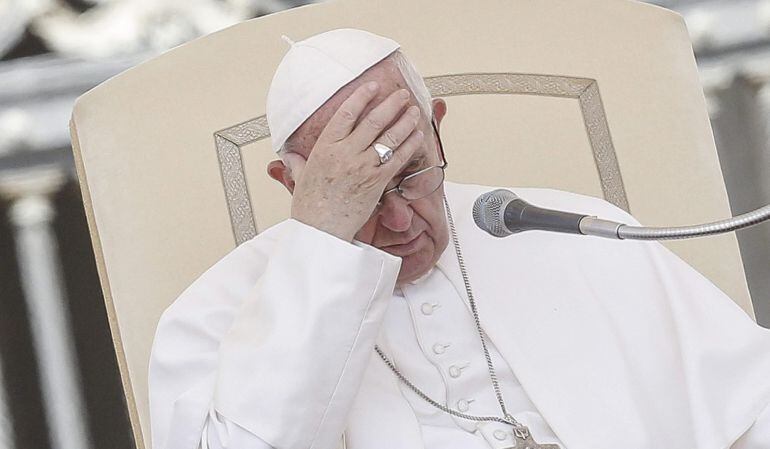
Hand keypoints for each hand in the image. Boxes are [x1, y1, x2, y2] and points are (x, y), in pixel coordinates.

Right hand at [287, 82, 424, 241]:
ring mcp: (363, 167)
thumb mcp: (300, 178)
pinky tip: (417, 135)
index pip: (346, 113)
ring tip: (414, 110)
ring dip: (404, 121)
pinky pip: (397, 158)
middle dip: (391, 104)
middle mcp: (345, 153)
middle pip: (373, 121)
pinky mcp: (377, 182)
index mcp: (325, 147)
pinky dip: (409, 145)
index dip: (362, 96)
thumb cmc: (310, 207)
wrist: (321, 231)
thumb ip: (297, 162)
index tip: (374, 86)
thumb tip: (288, 155)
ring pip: (389, 137)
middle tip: (402, 94)